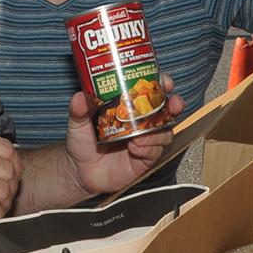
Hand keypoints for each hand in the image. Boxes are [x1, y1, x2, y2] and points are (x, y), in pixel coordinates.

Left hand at [64, 74, 183, 196]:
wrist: (80, 171)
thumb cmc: (82, 141)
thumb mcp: (78, 122)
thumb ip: (78, 110)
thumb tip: (79, 96)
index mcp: (130, 107)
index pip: (152, 91)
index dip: (162, 84)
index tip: (164, 81)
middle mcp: (142, 122)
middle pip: (167, 110)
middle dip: (175, 104)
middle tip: (173, 103)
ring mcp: (146, 141)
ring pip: (165, 132)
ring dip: (158, 131)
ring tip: (141, 134)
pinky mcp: (145, 159)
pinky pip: (155, 152)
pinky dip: (148, 148)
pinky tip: (135, 148)